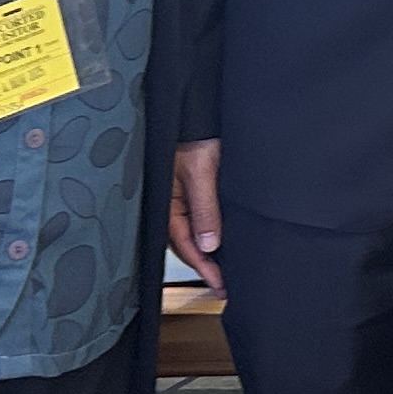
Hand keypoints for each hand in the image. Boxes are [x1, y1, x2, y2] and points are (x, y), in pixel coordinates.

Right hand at [172, 138, 224, 291]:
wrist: (195, 108)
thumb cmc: (191, 131)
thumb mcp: (200, 172)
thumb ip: (204, 208)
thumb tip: (209, 244)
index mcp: (167, 201)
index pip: (184, 244)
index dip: (203, 266)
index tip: (220, 283)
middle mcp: (172, 201)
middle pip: (186, 242)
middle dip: (205, 265)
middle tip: (224, 285)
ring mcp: (182, 195)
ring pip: (193, 231)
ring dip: (208, 250)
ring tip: (225, 269)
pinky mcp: (194, 187)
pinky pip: (199, 217)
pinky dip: (210, 232)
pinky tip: (221, 240)